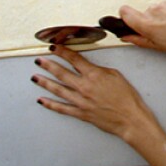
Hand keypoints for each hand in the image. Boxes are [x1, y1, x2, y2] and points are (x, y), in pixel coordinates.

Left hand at [32, 45, 159, 141]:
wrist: (130, 118)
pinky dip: (50, 104)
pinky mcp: (80, 113)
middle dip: (48, 65)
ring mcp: (80, 101)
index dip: (62, 52)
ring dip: (45, 82)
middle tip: (39, 61)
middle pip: (62, 73)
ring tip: (35, 77)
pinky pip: (62, 108)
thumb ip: (99, 70)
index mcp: (94, 75)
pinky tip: (42, 100)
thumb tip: (89, 68)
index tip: (54, 47)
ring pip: (58, 90)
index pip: (74, 59)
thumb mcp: (116, 75)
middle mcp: (84, 87)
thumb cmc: (127, 97)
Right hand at [118, 0, 165, 54]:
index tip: (131, 25)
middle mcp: (154, 10)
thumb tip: (127, 37)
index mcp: (147, 23)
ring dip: (162, 19)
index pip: (124, 11)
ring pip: (157, 11)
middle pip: (143, 14)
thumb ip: (140, 40)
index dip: (126, 18)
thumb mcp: (161, 47)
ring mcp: (165, 3)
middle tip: (162, 35)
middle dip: (149, 23)